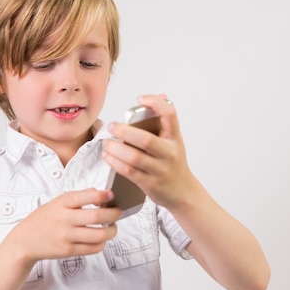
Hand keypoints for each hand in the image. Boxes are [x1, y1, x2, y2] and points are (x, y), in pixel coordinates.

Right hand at [5, 188, 120, 262]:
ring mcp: (66, 237)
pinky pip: (93, 248)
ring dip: (112, 231)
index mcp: (61, 203)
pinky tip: (101, 238)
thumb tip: (100, 193)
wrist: (24, 241)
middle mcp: (64, 219)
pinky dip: (102, 243)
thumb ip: (77, 197)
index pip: (85, 196)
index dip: (102, 195)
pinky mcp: (68, 251)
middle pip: (96, 216)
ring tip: (113, 227)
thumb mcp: (56, 202)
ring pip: (99, 235)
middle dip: (114, 214)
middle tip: (118, 212)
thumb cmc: (43, 219)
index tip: (112, 195)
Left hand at [102, 94, 195, 208]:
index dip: (155, 103)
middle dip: (125, 131)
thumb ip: (165, 122)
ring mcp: (160, 169)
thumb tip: (161, 96)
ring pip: (134, 158)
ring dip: (115, 149)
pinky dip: (115, 163)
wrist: (183, 192)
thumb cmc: (173, 164)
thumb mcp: (173, 142)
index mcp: (175, 138)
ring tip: (106, 143)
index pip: (170, 114)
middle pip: (145, 140)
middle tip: (112, 126)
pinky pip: (129, 171)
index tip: (140, 99)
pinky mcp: (149, 183)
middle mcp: (169, 153)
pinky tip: (107, 156)